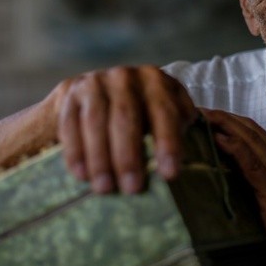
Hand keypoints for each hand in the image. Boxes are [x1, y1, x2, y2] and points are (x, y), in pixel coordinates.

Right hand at [52, 65, 198, 193]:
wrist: (99, 95)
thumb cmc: (142, 113)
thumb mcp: (164, 115)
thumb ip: (178, 129)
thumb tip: (195, 162)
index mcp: (156, 80)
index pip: (165, 111)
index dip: (168, 143)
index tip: (170, 175)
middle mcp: (125, 75)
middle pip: (126, 117)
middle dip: (130, 156)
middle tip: (132, 189)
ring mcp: (95, 81)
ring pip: (96, 121)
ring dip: (100, 158)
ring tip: (105, 189)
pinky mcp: (70, 92)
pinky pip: (70, 123)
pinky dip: (76, 151)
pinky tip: (81, 175)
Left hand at [203, 109, 265, 265]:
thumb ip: (256, 186)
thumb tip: (229, 178)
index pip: (253, 133)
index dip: (230, 121)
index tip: (206, 116)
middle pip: (249, 129)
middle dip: (222, 116)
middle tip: (196, 109)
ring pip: (251, 140)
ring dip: (225, 124)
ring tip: (202, 115)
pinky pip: (254, 164)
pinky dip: (236, 148)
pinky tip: (220, 139)